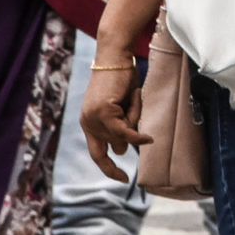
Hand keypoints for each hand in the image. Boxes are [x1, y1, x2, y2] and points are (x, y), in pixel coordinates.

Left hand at [78, 54, 149, 183]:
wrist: (114, 55)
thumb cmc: (121, 77)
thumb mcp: (122, 106)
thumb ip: (121, 126)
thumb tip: (124, 149)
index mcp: (89, 123)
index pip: (97, 153)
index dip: (109, 168)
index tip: (122, 179)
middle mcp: (87, 123)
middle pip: (114, 144)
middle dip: (129, 131)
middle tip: (132, 102)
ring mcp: (92, 119)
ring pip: (122, 135)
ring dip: (135, 117)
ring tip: (133, 95)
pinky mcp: (103, 113)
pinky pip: (124, 131)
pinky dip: (136, 135)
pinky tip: (147, 139)